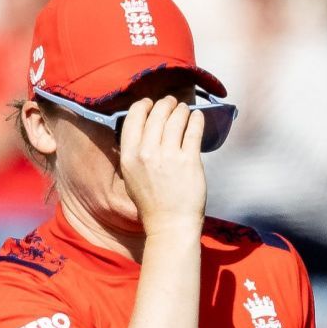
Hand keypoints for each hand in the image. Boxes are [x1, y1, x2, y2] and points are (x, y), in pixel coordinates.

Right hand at [117, 97, 206, 239]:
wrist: (170, 224)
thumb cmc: (151, 202)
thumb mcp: (131, 176)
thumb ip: (134, 152)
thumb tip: (144, 128)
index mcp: (129, 157)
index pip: (133, 117)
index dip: (144, 105)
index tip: (151, 104)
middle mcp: (146, 153)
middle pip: (157, 113)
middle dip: (166, 104)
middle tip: (172, 103)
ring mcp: (169, 156)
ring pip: (176, 118)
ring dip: (182, 110)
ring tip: (185, 110)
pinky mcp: (189, 160)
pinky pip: (194, 129)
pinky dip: (196, 119)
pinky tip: (197, 117)